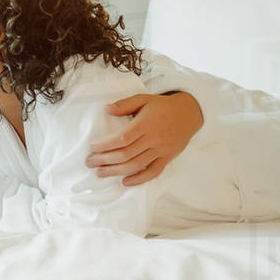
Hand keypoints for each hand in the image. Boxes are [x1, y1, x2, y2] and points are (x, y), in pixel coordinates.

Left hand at [86, 92, 202, 185]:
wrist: (190, 113)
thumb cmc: (162, 106)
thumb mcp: (144, 98)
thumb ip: (125, 104)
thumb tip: (107, 109)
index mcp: (146, 124)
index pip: (122, 138)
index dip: (105, 145)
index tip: (92, 148)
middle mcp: (154, 138)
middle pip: (126, 154)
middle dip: (105, 160)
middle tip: (90, 162)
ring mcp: (161, 150)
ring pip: (136, 164)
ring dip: (116, 171)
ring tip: (100, 172)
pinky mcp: (167, 158)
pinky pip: (153, 172)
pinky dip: (139, 179)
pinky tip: (125, 181)